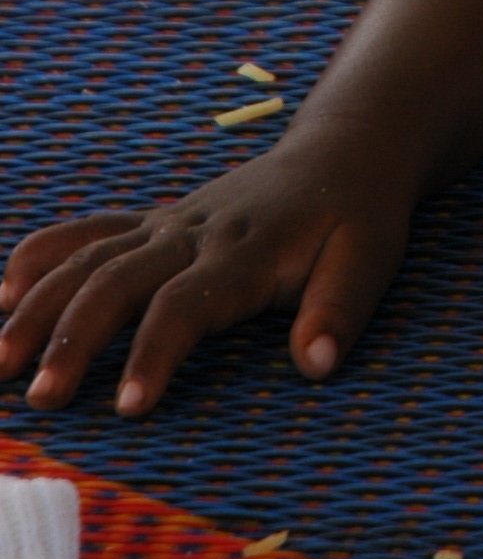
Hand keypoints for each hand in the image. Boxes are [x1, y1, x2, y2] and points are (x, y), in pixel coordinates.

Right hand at [0, 127, 411, 415]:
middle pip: (117, 281)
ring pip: (90, 258)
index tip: (128, 407)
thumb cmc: (357, 217)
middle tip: (39, 399)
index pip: (186, 305)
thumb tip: (316, 365)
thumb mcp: (370, 259)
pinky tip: (2, 290)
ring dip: (40, 305)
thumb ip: (340, 310)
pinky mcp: (157, 221)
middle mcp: (194, 234)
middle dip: (73, 339)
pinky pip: (91, 230)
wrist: (345, 151)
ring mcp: (169, 224)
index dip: (155, 353)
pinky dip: (43, 254)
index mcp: (244, 251)